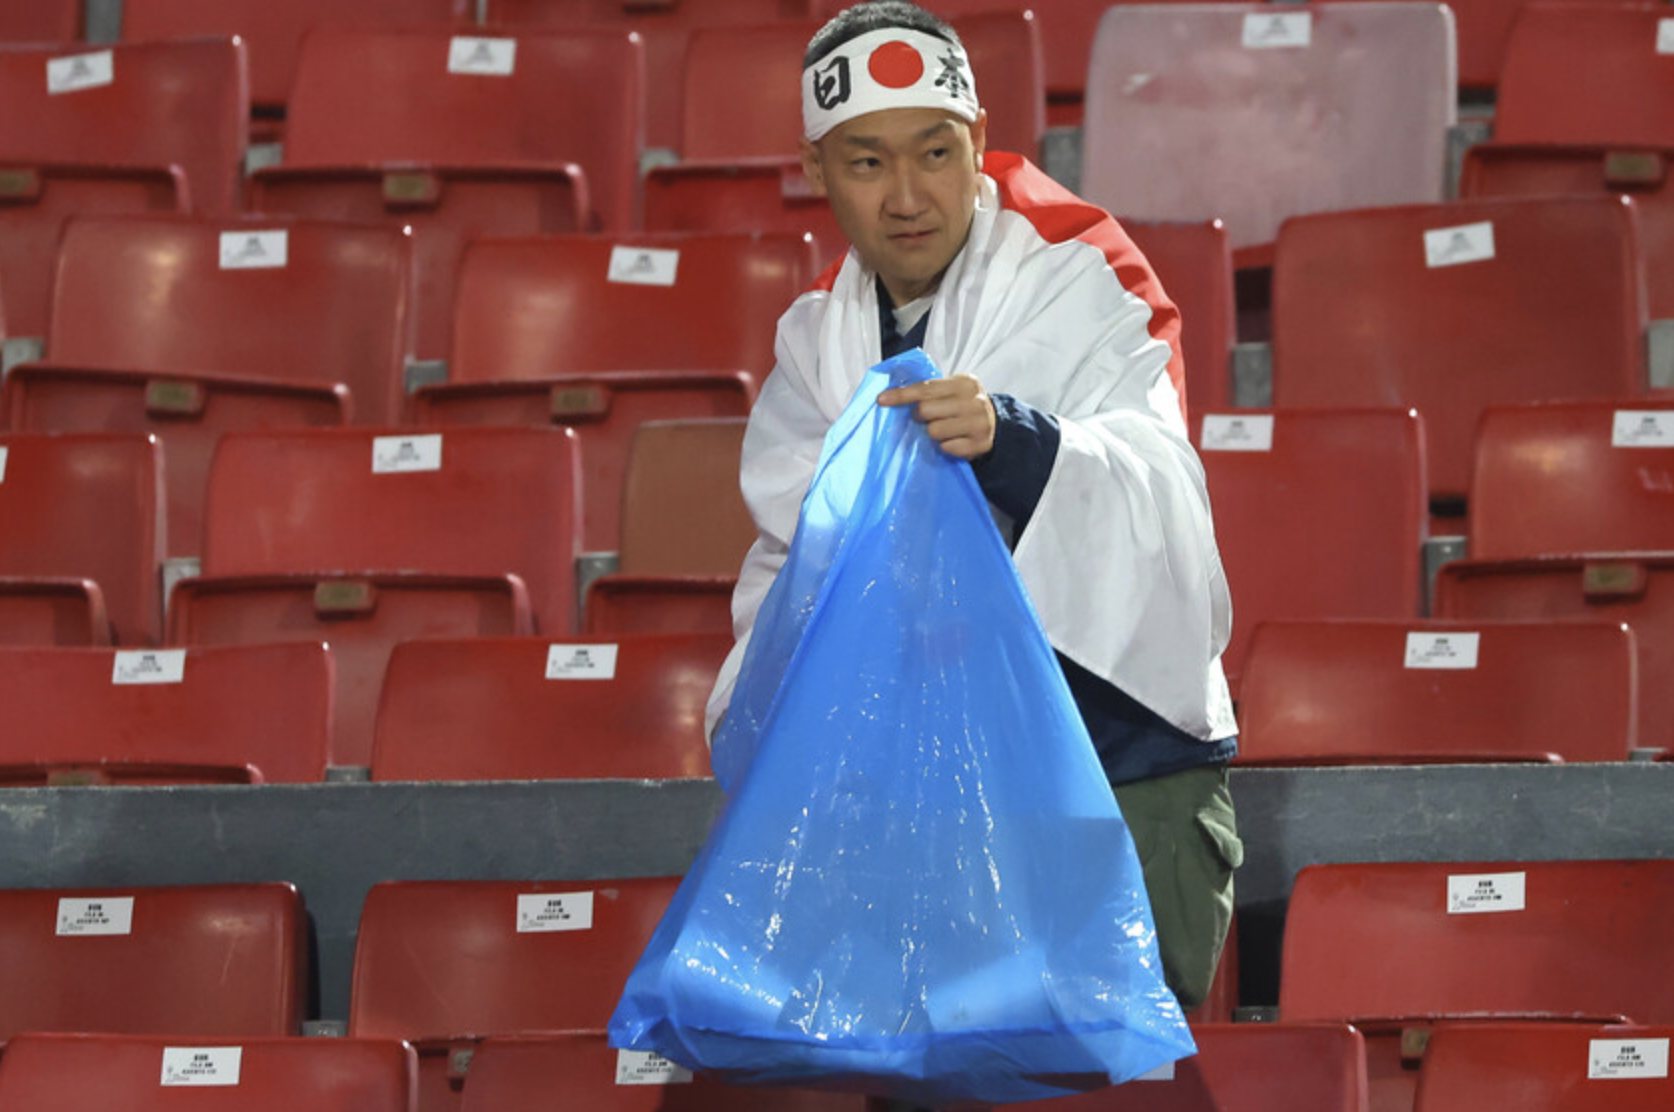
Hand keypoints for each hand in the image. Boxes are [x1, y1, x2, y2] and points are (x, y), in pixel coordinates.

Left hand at [877, 374, 996, 459]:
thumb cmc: (964, 406)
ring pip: (935, 431)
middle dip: (920, 416)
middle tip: (926, 418)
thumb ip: (930, 391)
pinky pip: (947, 448)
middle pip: (926, 410)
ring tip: (943, 430)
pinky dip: (946, 447)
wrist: (996, 425)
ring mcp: (978, 423)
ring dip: (933, 434)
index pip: (925, 387)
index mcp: (964, 383)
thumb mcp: (952, 391)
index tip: (882, 400)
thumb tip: (893, 397)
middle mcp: (974, 401)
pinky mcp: (980, 444)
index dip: (902, 395)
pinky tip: (954, 441)